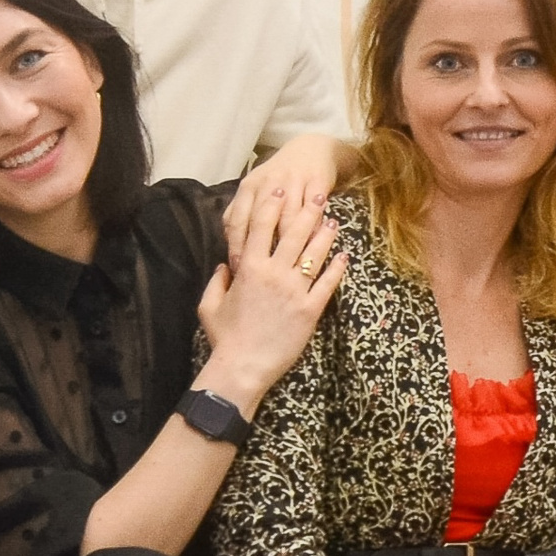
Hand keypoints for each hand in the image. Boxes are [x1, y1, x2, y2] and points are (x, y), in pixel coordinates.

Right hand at [197, 187, 346, 400]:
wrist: (242, 366)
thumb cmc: (225, 338)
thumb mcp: (210, 306)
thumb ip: (217, 281)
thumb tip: (224, 265)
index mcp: (248, 268)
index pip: (260, 228)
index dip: (271, 205)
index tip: (280, 189)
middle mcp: (274, 273)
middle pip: (294, 234)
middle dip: (307, 211)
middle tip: (319, 194)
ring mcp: (294, 290)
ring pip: (314, 254)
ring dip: (326, 235)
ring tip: (335, 220)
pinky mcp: (310, 309)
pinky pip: (328, 283)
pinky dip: (338, 268)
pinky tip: (345, 256)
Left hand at [224, 135, 344, 269]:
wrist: (312, 150)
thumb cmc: (279, 177)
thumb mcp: (255, 188)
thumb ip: (240, 212)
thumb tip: (228, 242)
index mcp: (249, 185)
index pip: (237, 219)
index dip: (236, 246)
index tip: (236, 269)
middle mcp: (268, 182)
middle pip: (260, 221)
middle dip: (259, 250)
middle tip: (260, 275)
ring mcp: (294, 181)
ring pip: (288, 219)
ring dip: (287, 244)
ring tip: (286, 267)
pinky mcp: (317, 182)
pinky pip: (313, 213)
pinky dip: (312, 231)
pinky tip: (310, 248)